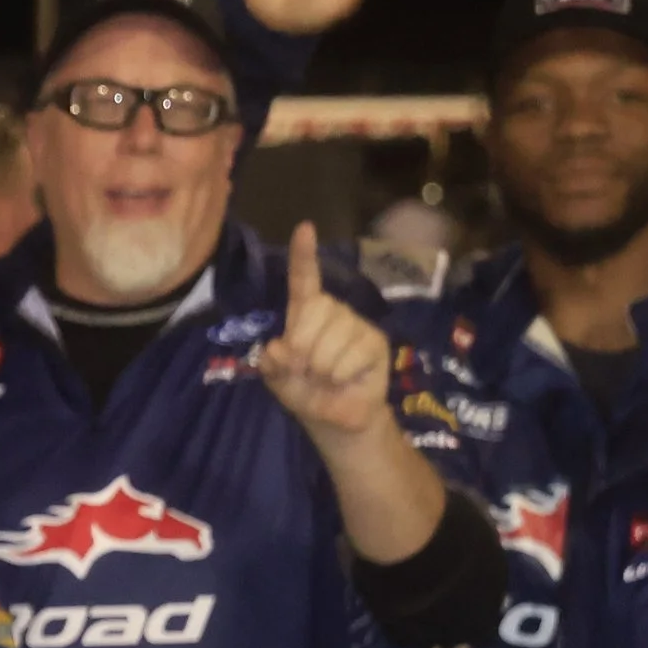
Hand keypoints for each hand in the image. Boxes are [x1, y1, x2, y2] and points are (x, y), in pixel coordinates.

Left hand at [258, 223, 389, 437]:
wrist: (335, 418)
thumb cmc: (304, 390)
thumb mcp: (277, 378)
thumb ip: (272, 364)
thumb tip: (280, 348)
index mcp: (304, 311)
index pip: (303, 279)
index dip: (304, 255)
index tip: (305, 228)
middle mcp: (332, 310)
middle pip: (312, 314)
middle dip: (302, 349)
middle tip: (306, 369)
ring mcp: (356, 324)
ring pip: (330, 340)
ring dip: (321, 367)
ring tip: (327, 376)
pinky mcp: (375, 342)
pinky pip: (351, 356)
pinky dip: (341, 374)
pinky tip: (345, 379)